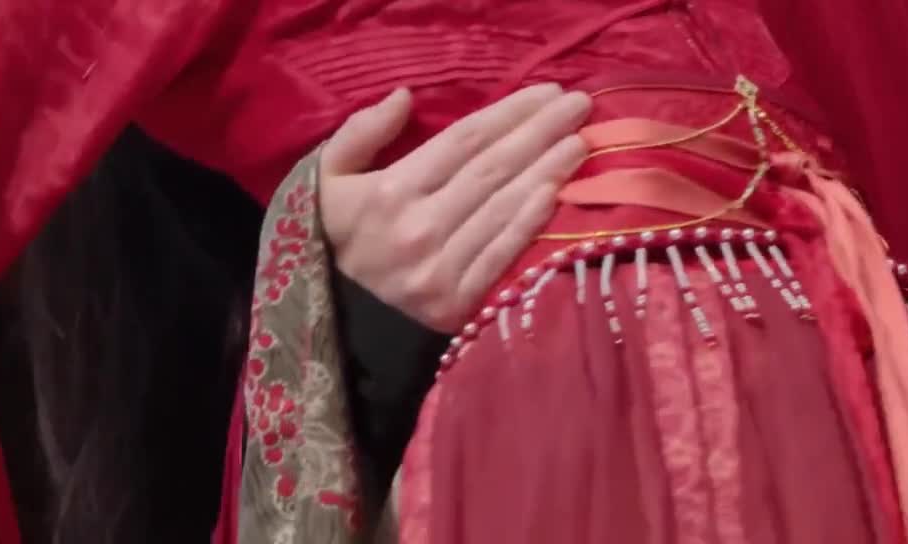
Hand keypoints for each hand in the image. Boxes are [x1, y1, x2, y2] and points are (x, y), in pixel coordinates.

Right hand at [320, 85, 590, 331]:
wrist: (336, 313)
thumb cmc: (340, 233)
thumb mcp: (328, 175)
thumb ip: (360, 132)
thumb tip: (404, 96)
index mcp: (390, 191)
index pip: (464, 141)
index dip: (510, 113)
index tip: (548, 92)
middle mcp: (418, 227)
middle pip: (492, 169)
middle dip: (541, 132)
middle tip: (580, 107)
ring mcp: (439, 268)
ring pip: (504, 207)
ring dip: (548, 171)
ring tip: (579, 142)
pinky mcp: (456, 302)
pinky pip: (502, 254)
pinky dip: (531, 222)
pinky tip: (557, 193)